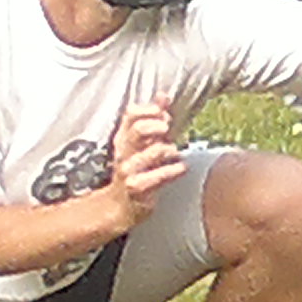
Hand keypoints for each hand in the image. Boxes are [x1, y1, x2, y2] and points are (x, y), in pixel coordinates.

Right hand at [107, 99, 187, 220]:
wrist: (120, 206)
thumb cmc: (138, 170)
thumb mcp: (144, 143)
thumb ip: (155, 119)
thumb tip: (163, 95)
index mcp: (124, 137)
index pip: (131, 114)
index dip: (149, 109)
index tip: (163, 114)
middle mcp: (124, 152)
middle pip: (138, 130)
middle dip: (157, 126)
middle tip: (168, 131)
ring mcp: (129, 171)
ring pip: (152, 152)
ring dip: (169, 150)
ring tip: (175, 154)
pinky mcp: (137, 188)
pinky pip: (159, 176)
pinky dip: (174, 170)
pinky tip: (181, 169)